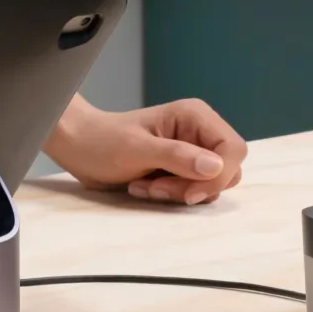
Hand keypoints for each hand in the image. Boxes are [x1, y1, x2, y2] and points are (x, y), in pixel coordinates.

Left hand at [45, 96, 245, 205]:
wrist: (79, 147)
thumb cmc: (103, 142)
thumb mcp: (137, 150)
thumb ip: (177, 157)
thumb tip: (216, 167)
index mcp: (195, 116)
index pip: (233, 149)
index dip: (219, 176)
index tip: (189, 194)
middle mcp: (200, 132)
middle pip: (227, 170)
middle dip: (195, 187)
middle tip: (158, 188)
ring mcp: (192, 152)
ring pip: (211, 185)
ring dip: (179, 193)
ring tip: (146, 186)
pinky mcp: (182, 169)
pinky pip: (195, 191)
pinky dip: (172, 196)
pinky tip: (144, 187)